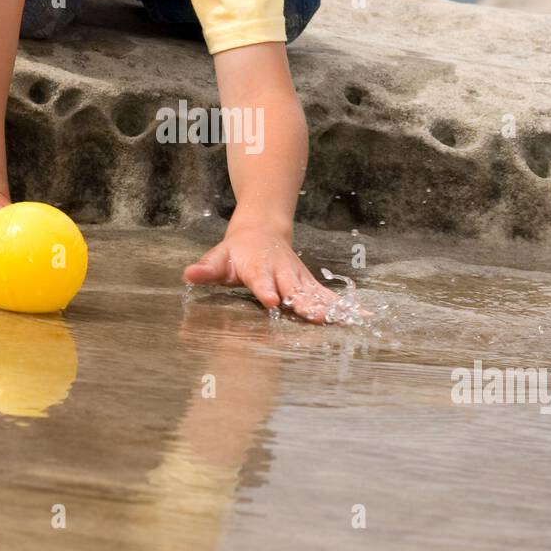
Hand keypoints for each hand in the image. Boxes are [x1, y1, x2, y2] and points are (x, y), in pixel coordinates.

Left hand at [182, 220, 340, 323]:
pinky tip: (362, 318)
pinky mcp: (310, 284)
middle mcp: (282, 273)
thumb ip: (205, 270)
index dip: (266, 290)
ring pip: (315, 293)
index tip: (271, 300)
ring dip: (329, 307)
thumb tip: (188, 275)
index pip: (262, 280)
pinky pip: (328, 297)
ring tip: (344, 320)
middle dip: (304, 303)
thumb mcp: (218, 259)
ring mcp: (298, 278)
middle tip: (314, 316)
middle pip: (294, 289)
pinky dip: (344, 307)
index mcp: (258, 268)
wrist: (262, 230)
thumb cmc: (236, 252)